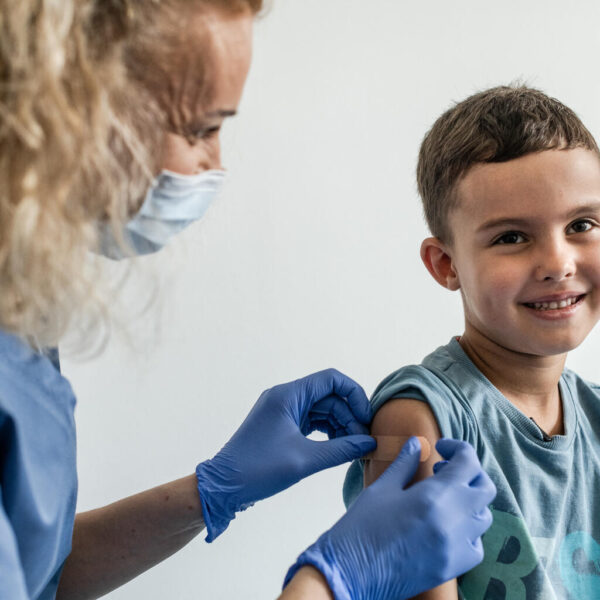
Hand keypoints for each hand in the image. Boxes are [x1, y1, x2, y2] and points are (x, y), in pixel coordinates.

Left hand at [196, 369, 375, 540]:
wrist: (224, 486)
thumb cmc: (259, 469)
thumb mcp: (304, 460)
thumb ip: (340, 449)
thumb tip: (369, 444)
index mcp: (288, 395)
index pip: (331, 379)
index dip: (354, 395)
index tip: (366, 419)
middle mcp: (286, 397)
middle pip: (329, 396)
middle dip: (349, 416)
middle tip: (363, 442)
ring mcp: (284, 411)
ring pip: (322, 409)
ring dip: (340, 426)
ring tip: (353, 448)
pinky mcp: (283, 425)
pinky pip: (312, 421)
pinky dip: (328, 432)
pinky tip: (339, 447)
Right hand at [284, 437, 495, 599]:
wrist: (352, 572)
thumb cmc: (362, 526)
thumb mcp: (383, 488)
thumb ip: (405, 463)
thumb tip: (416, 443)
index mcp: (435, 495)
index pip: (468, 463)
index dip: (458, 449)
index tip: (441, 448)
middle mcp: (454, 520)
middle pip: (485, 488)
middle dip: (469, 473)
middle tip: (443, 470)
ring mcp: (457, 546)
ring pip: (484, 516)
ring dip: (469, 501)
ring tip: (443, 498)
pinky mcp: (453, 567)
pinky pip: (477, 545)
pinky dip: (468, 532)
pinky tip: (445, 526)